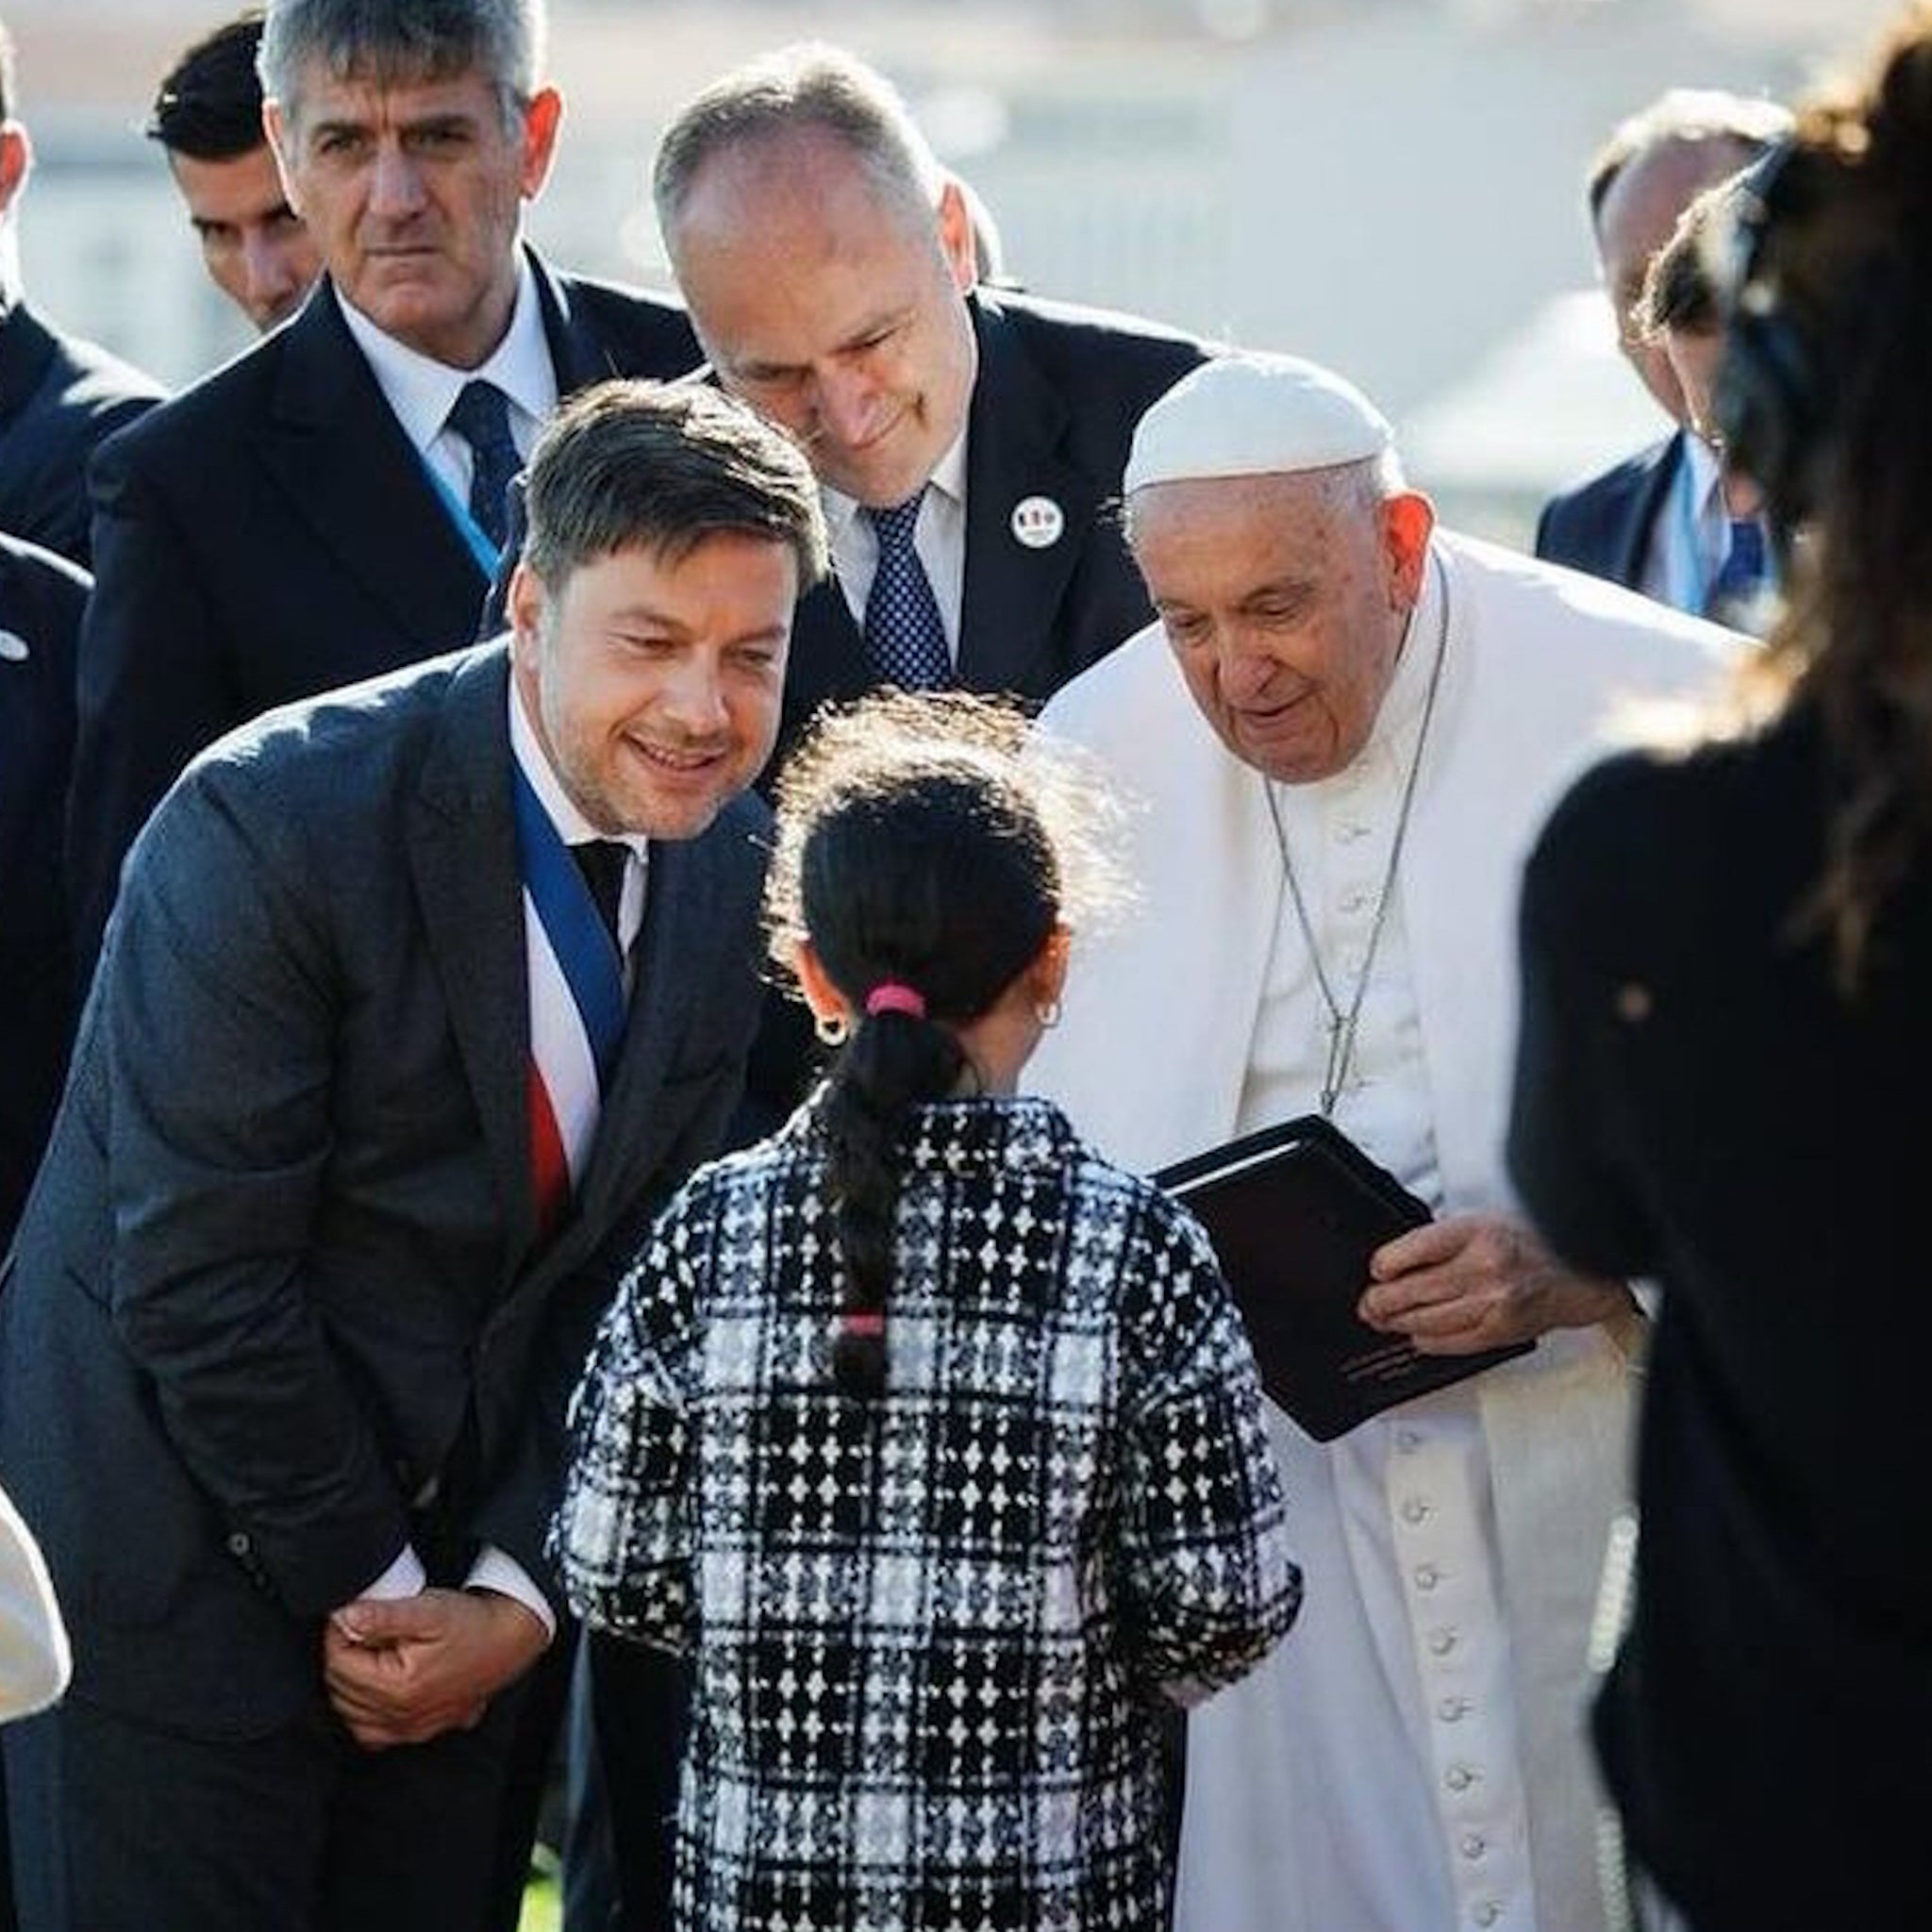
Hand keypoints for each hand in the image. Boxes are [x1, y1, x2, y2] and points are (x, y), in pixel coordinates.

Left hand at [322, 1587, 548, 1750]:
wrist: (510, 1640)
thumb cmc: (473, 1624)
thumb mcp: (427, 1609)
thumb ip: (381, 1616)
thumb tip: (343, 1617)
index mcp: (397, 1688)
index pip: (338, 1664)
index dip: (338, 1634)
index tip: (351, 1614)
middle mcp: (400, 1717)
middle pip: (340, 1691)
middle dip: (343, 1657)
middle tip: (363, 1629)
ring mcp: (410, 1729)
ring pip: (351, 1715)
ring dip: (350, 1685)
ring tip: (370, 1654)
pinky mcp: (419, 1731)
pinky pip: (373, 1733)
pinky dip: (366, 1712)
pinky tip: (378, 1686)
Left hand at [1356, 1212, 1631, 1355]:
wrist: (1579, 1272)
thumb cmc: (1532, 1243)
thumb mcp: (1484, 1220)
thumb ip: (1444, 1238)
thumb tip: (1398, 1259)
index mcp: (1475, 1232)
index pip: (1414, 1249)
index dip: (1386, 1264)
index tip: (1377, 1270)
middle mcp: (1482, 1267)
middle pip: (1412, 1290)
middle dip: (1381, 1300)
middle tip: (1368, 1303)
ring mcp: (1491, 1303)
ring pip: (1426, 1320)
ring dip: (1397, 1322)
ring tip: (1383, 1319)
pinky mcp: (1499, 1331)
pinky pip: (1450, 1342)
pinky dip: (1427, 1340)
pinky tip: (1416, 1334)